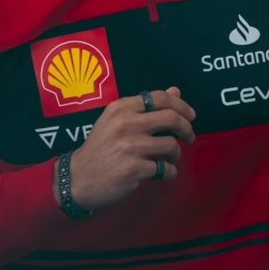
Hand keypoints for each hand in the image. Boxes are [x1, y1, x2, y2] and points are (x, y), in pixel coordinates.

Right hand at [54, 87, 195, 211]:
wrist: (78, 178)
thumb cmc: (100, 148)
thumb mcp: (116, 120)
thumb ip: (145, 106)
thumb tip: (175, 91)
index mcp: (121, 108)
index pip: (159, 98)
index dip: (181, 105)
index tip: (190, 115)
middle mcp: (126, 124)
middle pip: (171, 118)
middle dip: (187, 128)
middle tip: (189, 136)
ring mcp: (130, 147)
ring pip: (171, 145)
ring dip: (176, 154)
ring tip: (170, 158)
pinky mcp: (134, 169)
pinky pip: (165, 169)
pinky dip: (170, 172)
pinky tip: (163, 173)